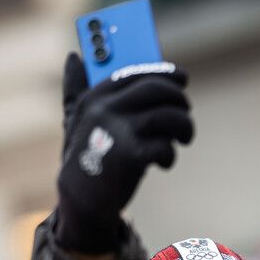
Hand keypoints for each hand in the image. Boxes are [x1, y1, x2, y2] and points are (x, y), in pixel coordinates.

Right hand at [55, 52, 194, 253]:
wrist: (81, 201)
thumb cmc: (83, 157)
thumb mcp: (75, 121)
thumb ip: (74, 89)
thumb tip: (74, 58)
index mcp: (95, 97)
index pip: (135, 73)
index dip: (163, 73)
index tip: (181, 77)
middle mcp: (106, 110)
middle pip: (157, 90)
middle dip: (179, 99)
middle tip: (186, 110)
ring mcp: (119, 132)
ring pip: (169, 116)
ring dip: (184, 126)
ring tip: (184, 138)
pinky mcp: (133, 157)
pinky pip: (166, 146)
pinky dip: (170, 154)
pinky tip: (163, 161)